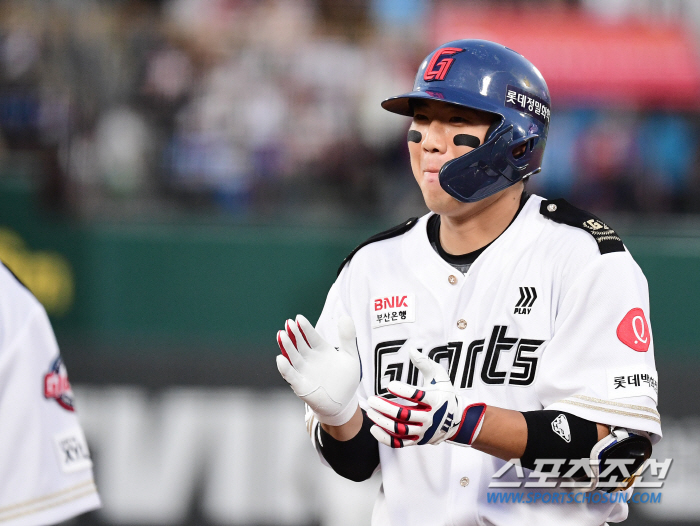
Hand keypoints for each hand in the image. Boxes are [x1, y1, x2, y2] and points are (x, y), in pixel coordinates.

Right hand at [276, 315, 360, 425]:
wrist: (344, 403)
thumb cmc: (346, 379)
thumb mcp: (351, 356)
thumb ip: (348, 337)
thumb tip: (345, 316)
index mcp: (321, 350)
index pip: (311, 336)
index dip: (304, 327)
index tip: (298, 317)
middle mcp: (310, 359)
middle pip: (299, 344)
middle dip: (293, 333)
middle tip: (288, 323)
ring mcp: (304, 371)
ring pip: (293, 356)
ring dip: (287, 346)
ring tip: (281, 335)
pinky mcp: (301, 385)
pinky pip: (291, 376)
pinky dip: (285, 368)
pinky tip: (281, 359)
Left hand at [366, 348, 485, 447]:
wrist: (457, 420)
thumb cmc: (445, 394)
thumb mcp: (439, 376)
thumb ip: (425, 363)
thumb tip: (411, 349)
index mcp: (435, 401)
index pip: (417, 396)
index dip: (403, 391)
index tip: (390, 385)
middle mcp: (430, 418)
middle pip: (405, 415)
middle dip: (385, 408)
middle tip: (372, 400)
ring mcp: (423, 431)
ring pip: (400, 429)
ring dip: (383, 421)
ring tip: (370, 411)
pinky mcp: (418, 441)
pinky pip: (399, 443)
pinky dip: (385, 438)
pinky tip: (374, 428)